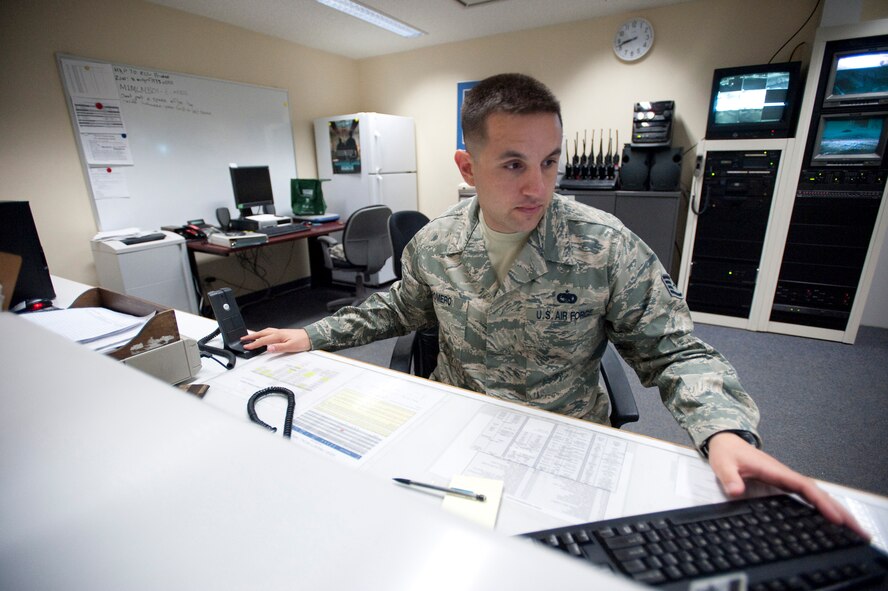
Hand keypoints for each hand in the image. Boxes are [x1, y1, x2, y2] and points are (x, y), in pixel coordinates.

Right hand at [241, 327, 309, 353]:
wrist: (312, 337)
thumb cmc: (303, 341)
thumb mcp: (291, 347)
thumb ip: (279, 348)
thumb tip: (268, 348)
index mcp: (279, 336)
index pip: (263, 340)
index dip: (254, 344)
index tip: (246, 346)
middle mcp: (278, 332)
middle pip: (261, 333)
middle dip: (251, 336)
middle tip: (242, 338)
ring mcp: (280, 332)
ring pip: (265, 331)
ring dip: (256, 333)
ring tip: (249, 335)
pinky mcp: (283, 333)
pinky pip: (269, 332)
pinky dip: (263, 333)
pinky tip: (264, 335)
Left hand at [706, 432, 869, 539]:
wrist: (726, 441)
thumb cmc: (726, 452)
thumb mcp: (723, 464)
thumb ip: (729, 477)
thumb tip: (736, 491)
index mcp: (776, 471)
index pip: (805, 488)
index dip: (821, 502)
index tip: (835, 518)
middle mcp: (785, 475)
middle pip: (819, 493)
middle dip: (839, 511)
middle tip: (860, 531)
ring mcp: (786, 480)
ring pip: (817, 495)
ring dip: (836, 509)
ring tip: (855, 529)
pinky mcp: (784, 484)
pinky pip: (809, 496)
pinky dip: (823, 506)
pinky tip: (831, 518)